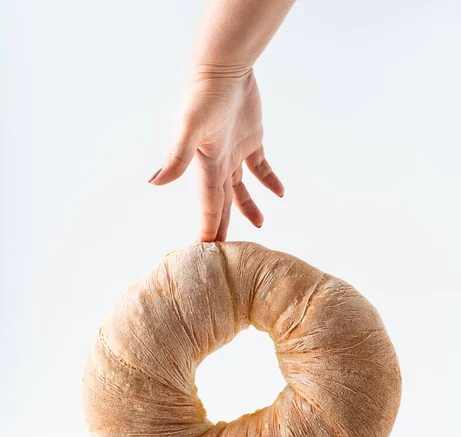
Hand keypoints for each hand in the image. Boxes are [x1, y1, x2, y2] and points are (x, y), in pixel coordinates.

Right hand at [149, 67, 283, 241]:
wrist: (223, 69)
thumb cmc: (204, 97)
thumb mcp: (190, 129)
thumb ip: (177, 158)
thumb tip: (155, 183)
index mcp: (207, 168)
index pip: (209, 207)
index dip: (209, 229)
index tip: (208, 252)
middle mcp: (220, 164)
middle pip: (224, 203)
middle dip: (225, 226)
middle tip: (230, 251)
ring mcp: (235, 153)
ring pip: (243, 189)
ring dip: (249, 207)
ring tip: (261, 225)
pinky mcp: (251, 140)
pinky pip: (261, 167)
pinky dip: (269, 181)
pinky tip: (279, 193)